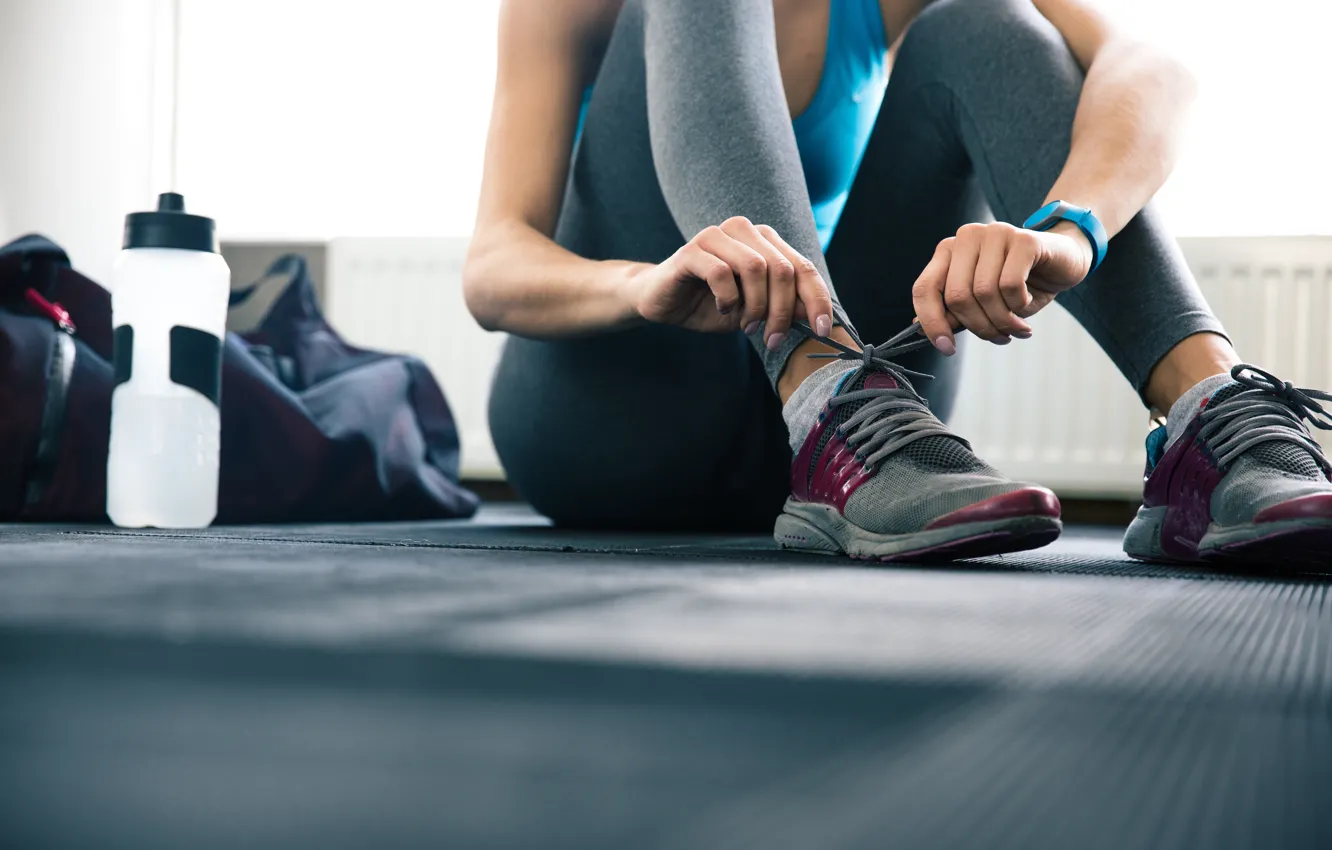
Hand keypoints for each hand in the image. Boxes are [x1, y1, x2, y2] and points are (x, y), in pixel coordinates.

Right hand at [627, 216, 833, 348]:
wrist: (663, 302)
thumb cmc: (711, 304)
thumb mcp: (755, 311)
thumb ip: (785, 308)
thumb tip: (818, 317)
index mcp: (765, 241)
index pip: (803, 267)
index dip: (817, 299)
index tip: (822, 331)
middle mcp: (744, 231)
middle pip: (781, 269)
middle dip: (781, 311)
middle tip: (772, 339)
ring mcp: (717, 236)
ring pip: (755, 267)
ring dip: (755, 306)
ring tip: (747, 325)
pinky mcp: (692, 250)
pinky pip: (721, 273)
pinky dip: (728, 298)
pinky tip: (722, 308)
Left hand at [912, 220, 1093, 353]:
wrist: (1065, 260)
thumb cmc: (1020, 283)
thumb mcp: (983, 302)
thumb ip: (955, 312)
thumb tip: (924, 330)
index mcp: (949, 250)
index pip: (924, 288)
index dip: (931, 322)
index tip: (946, 349)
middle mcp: (967, 237)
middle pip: (957, 296)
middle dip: (978, 326)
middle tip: (999, 337)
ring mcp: (995, 233)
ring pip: (984, 293)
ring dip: (1002, 321)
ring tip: (1016, 329)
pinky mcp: (1024, 239)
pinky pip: (1010, 285)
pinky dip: (1018, 305)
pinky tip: (1026, 305)